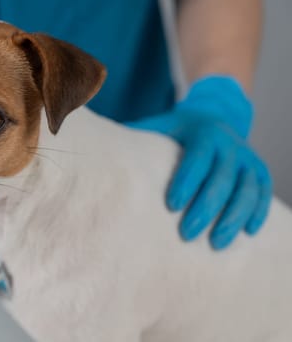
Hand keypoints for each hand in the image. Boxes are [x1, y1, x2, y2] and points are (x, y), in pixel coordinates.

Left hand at [129, 76, 271, 249]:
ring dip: (234, 216)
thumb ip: (134, 135)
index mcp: (202, 133)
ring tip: (217, 242)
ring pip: (247, 189)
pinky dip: (258, 212)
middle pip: (222, 178)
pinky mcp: (258, 169)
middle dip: (206, 207)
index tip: (171, 205)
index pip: (196, 158)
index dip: (186, 181)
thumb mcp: (158, 124)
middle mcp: (229, 144)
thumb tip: (92, 147)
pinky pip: (264, 192)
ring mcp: (247, 157)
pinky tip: (248, 232)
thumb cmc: (176, 128)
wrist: (215, 114)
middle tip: (188, 233)